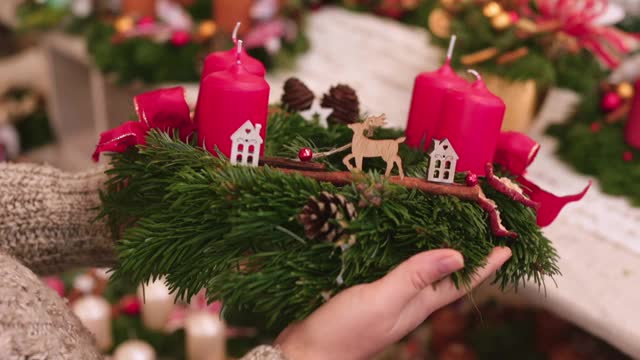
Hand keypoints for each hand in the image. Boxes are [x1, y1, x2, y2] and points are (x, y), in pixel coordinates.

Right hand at [276, 247, 511, 359]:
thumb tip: (457, 255)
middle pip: (445, 276)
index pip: (459, 283)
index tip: (507, 248)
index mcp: (417, 305)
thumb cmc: (344, 332)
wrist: (306, 353)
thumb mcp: (382, 301)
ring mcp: (387, 299)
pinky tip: (398, 244)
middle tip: (482, 232)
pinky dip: (406, 255)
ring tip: (449, 231)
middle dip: (466, 256)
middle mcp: (407, 302)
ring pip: (421, 272)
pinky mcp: (367, 293)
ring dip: (437, 252)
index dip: (484, 266)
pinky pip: (396, 270)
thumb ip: (415, 277)